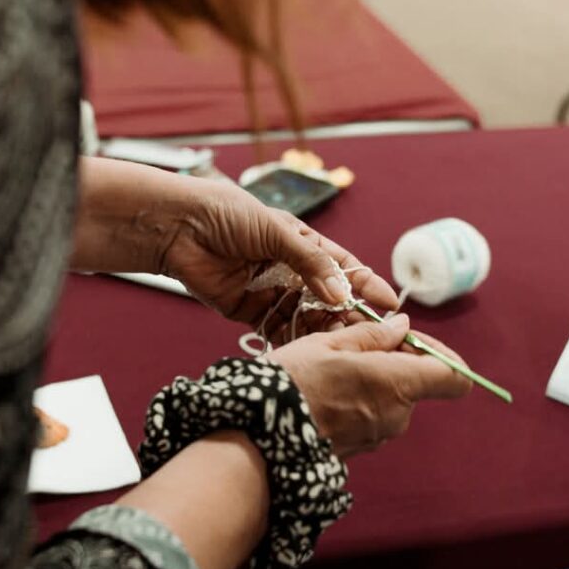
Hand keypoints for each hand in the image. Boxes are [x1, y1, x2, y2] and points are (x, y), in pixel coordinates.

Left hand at [165, 177, 396, 325]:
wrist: (177, 227)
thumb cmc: (227, 215)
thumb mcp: (277, 231)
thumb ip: (310, 264)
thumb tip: (341, 294)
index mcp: (303, 245)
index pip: (343, 268)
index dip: (366, 286)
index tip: (390, 306)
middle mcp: (291, 270)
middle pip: (329, 298)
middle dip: (350, 316)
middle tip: (372, 337)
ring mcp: (271, 292)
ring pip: (306, 317)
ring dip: (324, 331)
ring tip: (342, 347)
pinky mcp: (249, 311)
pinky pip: (276, 330)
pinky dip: (292, 341)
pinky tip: (309, 353)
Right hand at [267, 314, 471, 457]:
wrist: (256, 439)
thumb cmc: (291, 384)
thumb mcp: (329, 342)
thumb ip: (374, 335)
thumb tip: (402, 328)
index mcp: (397, 384)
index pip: (454, 377)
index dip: (444, 355)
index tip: (417, 341)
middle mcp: (397, 416)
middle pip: (416, 383)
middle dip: (394, 361)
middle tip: (354, 344)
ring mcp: (379, 436)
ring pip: (390, 399)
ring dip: (371, 381)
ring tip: (331, 369)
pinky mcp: (360, 449)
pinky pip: (371, 417)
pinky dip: (357, 401)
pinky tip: (324, 393)